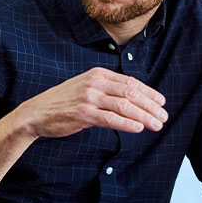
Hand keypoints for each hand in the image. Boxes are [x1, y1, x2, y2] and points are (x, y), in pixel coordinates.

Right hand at [12, 67, 167, 138]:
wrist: (37, 112)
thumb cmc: (64, 102)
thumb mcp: (86, 87)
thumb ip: (107, 89)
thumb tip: (132, 98)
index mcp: (98, 74)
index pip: (130, 82)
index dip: (149, 93)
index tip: (161, 103)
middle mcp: (95, 83)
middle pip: (131, 93)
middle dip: (151, 106)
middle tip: (164, 117)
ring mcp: (89, 97)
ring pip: (124, 106)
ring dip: (144, 116)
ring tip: (157, 125)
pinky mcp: (83, 114)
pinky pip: (111, 119)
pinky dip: (127, 124)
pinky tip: (139, 128)